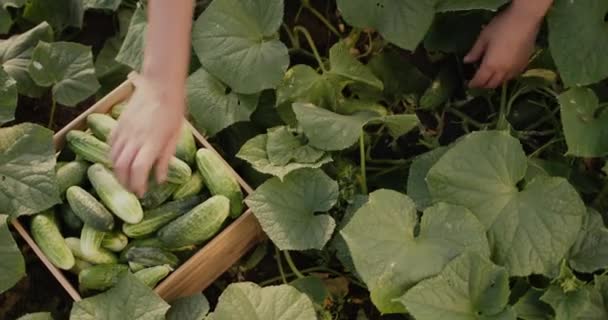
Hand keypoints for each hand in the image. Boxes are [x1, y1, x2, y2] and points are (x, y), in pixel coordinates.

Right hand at [110, 74, 184, 196]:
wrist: (160, 85)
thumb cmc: (173, 109)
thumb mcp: (174, 135)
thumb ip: (165, 158)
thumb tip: (159, 179)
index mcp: (152, 142)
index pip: (138, 169)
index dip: (137, 184)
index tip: (142, 192)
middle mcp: (135, 138)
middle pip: (122, 167)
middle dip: (125, 182)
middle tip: (132, 189)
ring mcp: (124, 130)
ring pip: (113, 157)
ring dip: (117, 171)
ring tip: (126, 178)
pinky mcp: (118, 124)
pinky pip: (110, 144)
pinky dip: (112, 156)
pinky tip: (119, 160)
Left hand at [465, 5, 542, 88]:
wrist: (526, 20)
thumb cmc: (501, 27)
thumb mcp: (484, 37)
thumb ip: (475, 51)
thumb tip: (466, 61)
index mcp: (490, 65)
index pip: (480, 81)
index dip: (473, 84)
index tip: (469, 84)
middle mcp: (503, 71)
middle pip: (492, 84)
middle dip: (484, 85)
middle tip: (478, 82)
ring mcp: (515, 69)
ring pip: (503, 82)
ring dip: (495, 82)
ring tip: (490, 78)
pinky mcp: (525, 64)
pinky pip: (513, 76)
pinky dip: (506, 77)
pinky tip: (504, 72)